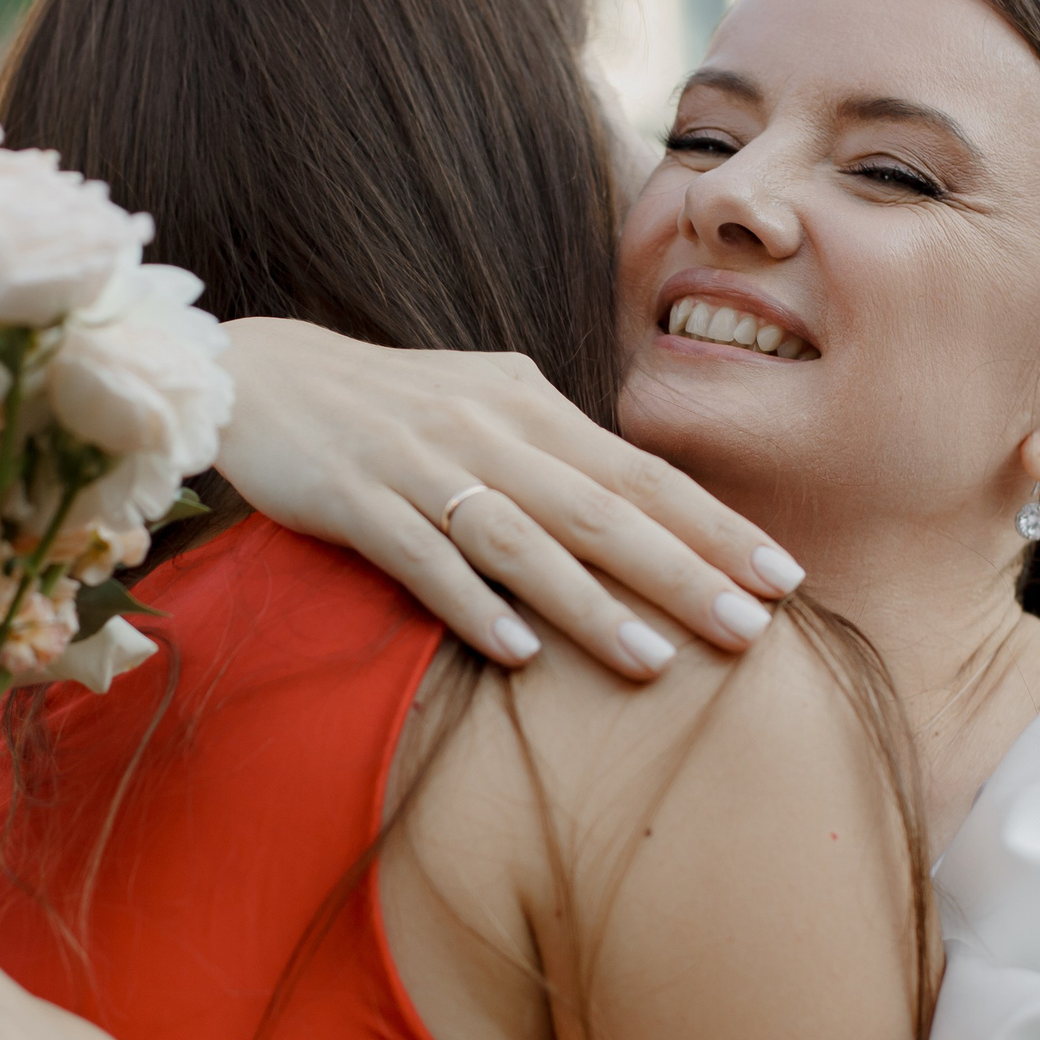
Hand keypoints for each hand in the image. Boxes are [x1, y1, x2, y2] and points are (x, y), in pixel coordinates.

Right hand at [214, 317, 803, 680]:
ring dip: (592, 605)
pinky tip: (520, 654)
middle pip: (601, 508)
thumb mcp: (481, 407)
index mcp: (527, 402)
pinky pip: (424, 558)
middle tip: (751, 631)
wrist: (257, 377)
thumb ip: (555, 453)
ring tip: (656, 663)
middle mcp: (485, 427)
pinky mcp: (354, 498)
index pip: (641, 471)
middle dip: (682, 573)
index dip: (715, 525)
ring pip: (523, 539)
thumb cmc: (385, 405)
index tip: (782, 577)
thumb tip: (639, 509)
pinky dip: (474, 605)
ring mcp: (419, 463)